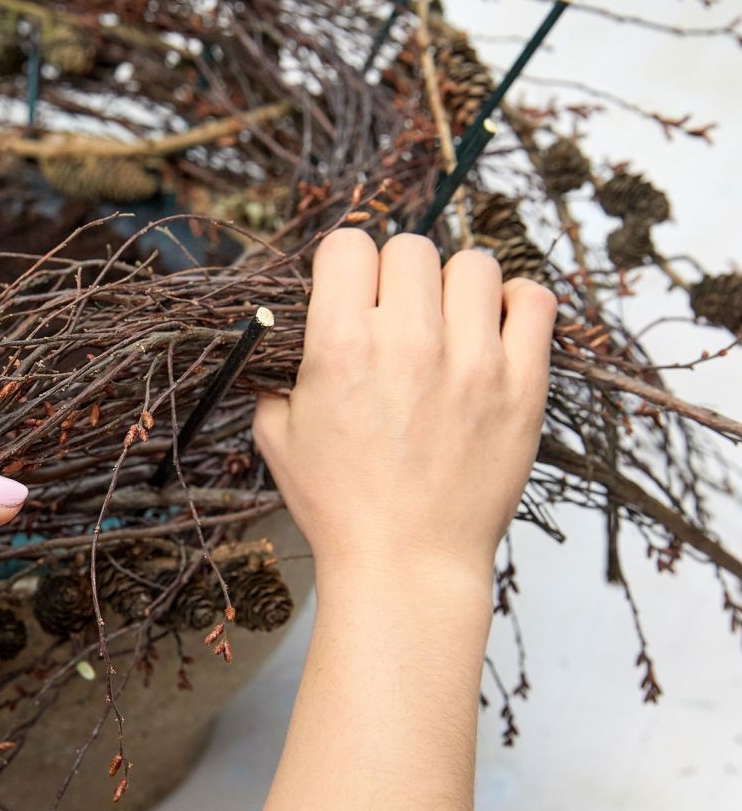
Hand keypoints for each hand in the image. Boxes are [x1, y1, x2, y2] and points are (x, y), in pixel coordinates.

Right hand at [253, 229, 556, 589]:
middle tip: (397, 316)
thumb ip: (276, 377)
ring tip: (448, 324)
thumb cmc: (341, 507)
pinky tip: (493, 330)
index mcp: (341, 346)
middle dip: (397, 275)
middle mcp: (408, 340)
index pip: (348, 246)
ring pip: (473, 264)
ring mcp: (473, 360)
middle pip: (410, 246)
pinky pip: (533, 302)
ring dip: (454, 286)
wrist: (406, 564)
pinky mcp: (523, 385)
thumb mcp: (278, 437)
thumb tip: (283, 340)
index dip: (345, 266)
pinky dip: (514, 304)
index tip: (351, 292)